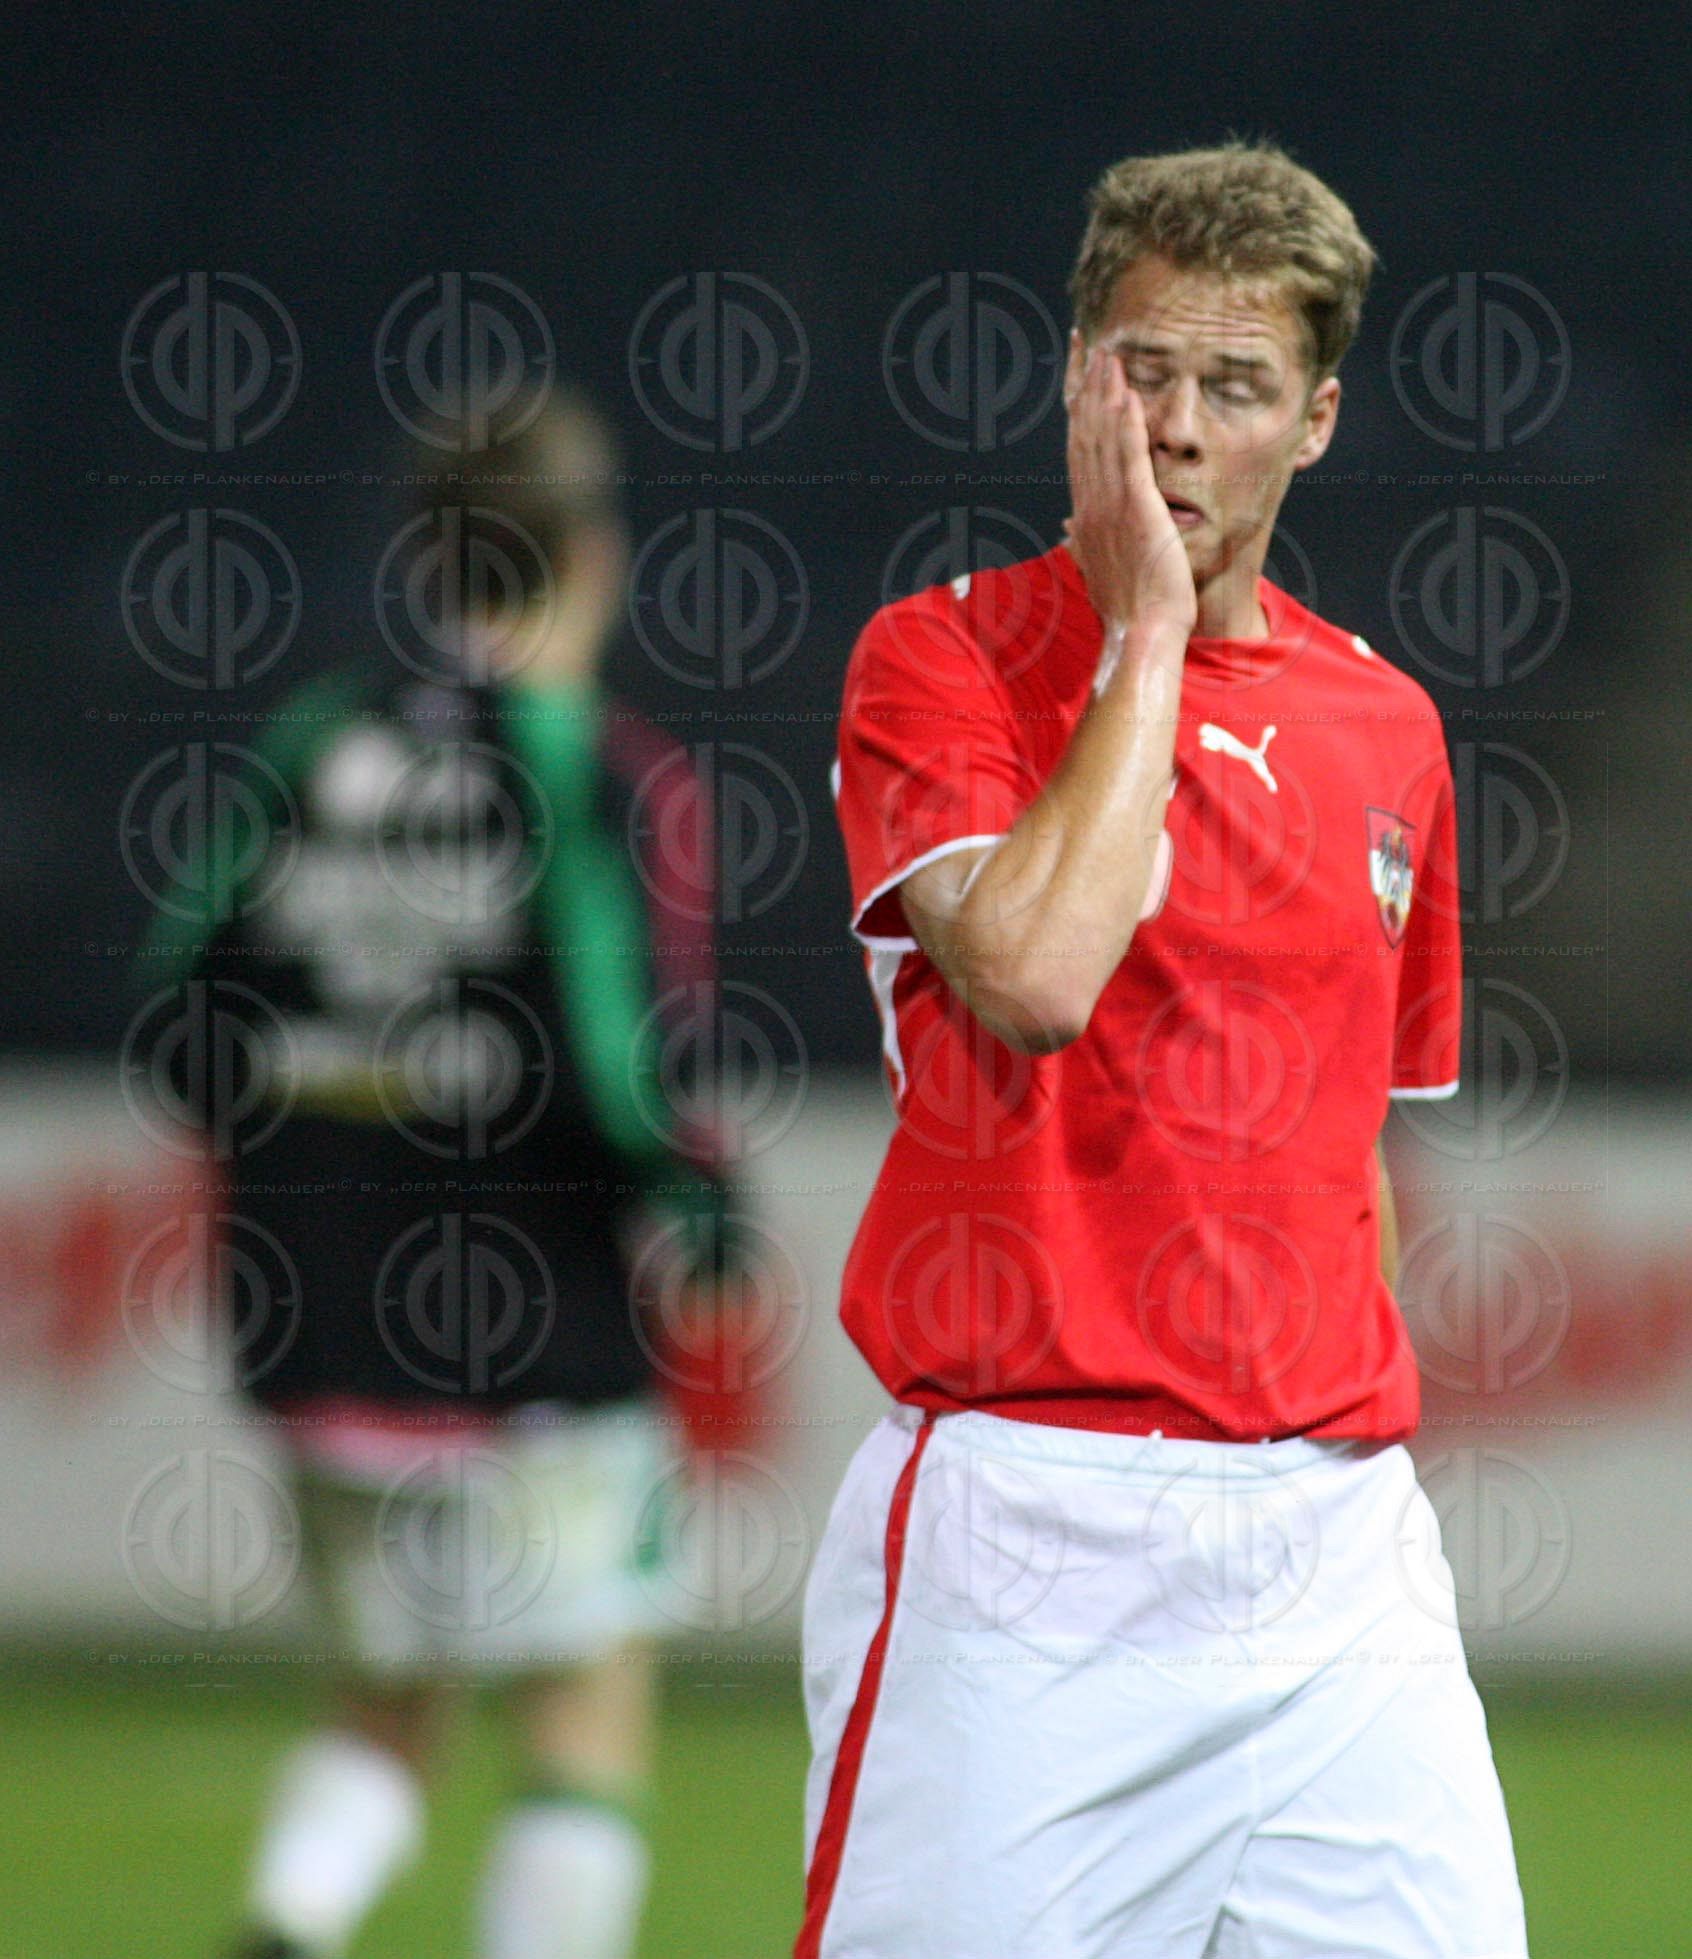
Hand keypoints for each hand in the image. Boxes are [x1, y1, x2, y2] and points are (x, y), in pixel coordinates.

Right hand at [1064, 336, 1196, 643]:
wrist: (1140, 634)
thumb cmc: (1130, 610)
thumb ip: (1086, 542)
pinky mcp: (1138, 511)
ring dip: (1106, 395)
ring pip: (1103, 440)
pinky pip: (1129, 458)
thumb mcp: (1101, 571)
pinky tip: (1127, 394)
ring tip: (1108, 357)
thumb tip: (1070, 528)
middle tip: (1089, 349)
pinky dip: (1126, 424)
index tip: (1080, 381)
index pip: (1079, 454)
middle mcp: (1092, 506)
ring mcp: (1112, 507)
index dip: (1078, 414)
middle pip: (1084, 436)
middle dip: (1087, 390)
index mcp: (1086, 517)